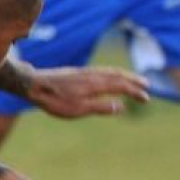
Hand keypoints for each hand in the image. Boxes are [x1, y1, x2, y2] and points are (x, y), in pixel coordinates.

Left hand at [25, 66, 149, 119]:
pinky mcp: (77, 72)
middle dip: (134, 81)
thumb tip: (121, 106)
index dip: (135, 92)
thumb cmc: (54, 100)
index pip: (121, 86)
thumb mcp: (78, 109)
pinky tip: (110, 77)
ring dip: (124, 75)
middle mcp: (92, 75)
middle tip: (147, 86)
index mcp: (95, 85)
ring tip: (133, 80)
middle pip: (118, 75)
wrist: (32, 84)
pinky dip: (112, 73)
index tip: (146, 98)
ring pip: (110, 71)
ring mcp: (84, 72)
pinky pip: (101, 70)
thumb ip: (100, 107)